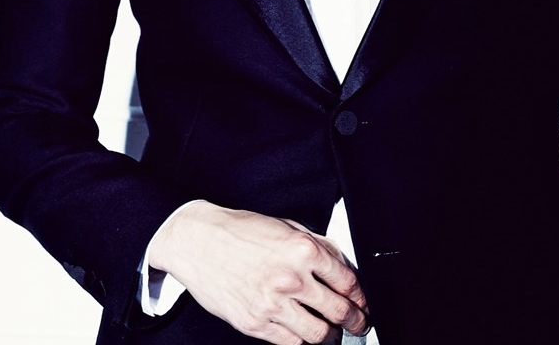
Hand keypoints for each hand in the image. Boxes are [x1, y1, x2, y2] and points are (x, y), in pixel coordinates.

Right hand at [145, 200, 368, 343]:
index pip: (348, 282)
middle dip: (355, 320)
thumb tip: (344, 266)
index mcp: (302, 250)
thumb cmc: (238, 231)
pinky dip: (303, 341)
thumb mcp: (285, 226)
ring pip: (319, 333)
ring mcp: (272, 304)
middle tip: (358, 323)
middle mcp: (290, 278)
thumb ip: (317, 245)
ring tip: (332, 332)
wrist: (195, 241)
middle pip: (339, 310)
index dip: (362, 297)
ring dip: (331, 335)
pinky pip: (291, 343)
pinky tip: (305, 333)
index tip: (363, 302)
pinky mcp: (254, 323)